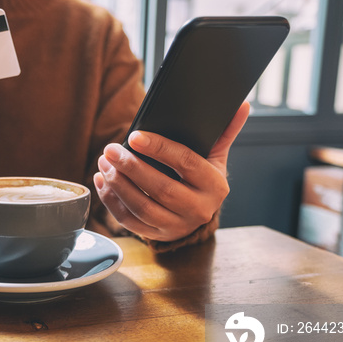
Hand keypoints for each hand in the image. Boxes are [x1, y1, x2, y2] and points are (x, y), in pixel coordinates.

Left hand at [94, 101, 249, 241]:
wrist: (199, 214)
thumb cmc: (202, 179)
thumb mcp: (216, 157)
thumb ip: (224, 132)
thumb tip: (241, 106)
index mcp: (215, 186)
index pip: (186, 163)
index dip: (159, 149)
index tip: (135, 136)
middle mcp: (199, 209)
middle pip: (161, 188)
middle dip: (131, 167)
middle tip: (110, 149)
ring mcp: (177, 225)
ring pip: (142, 207)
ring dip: (118, 184)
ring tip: (104, 163)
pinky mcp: (157, 235)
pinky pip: (129, 221)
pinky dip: (111, 201)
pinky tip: (101, 181)